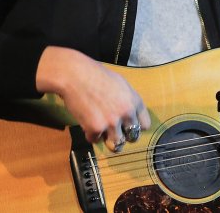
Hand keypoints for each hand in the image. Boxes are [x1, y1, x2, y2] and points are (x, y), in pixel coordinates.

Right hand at [35, 47, 150, 151]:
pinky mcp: (96, 128)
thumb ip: (127, 101)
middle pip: (133, 138)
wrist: (74, 74)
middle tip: (114, 131)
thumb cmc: (95, 75)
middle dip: (123, 135)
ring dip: (108, 139)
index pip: (145, 125)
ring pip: (117, 144)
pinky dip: (90, 134)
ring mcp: (112, 122)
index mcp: (134, 101)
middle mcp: (126, 113)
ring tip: (101, 131)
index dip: (135, 126)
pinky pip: (95, 140)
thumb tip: (130, 115)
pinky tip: (87, 123)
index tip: (127, 125)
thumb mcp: (120, 84)